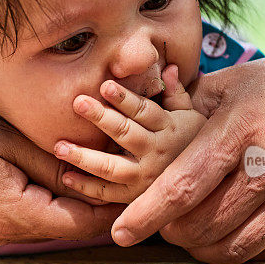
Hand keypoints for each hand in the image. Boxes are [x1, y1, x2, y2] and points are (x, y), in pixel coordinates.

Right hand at [0, 0, 122, 247]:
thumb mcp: (10, 140)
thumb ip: (55, 164)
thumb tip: (97, 175)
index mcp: (12, 214)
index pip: (81, 222)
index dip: (112, 204)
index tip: (136, 184)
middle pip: (64, 228)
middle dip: (94, 204)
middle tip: (122, 176)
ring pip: (44, 225)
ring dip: (68, 204)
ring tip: (93, 172)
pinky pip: (22, 220)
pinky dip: (43, 204)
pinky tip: (54, 178)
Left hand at [53, 65, 205, 203]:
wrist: (204, 182)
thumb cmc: (191, 140)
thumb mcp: (191, 115)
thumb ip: (176, 92)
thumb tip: (168, 67)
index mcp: (169, 128)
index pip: (145, 111)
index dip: (125, 98)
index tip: (105, 85)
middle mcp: (157, 153)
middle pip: (126, 134)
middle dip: (101, 117)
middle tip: (78, 102)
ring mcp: (146, 177)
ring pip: (112, 167)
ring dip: (84, 157)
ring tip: (59, 146)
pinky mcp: (135, 196)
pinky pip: (108, 193)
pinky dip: (87, 187)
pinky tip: (66, 176)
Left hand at [110, 44, 264, 262]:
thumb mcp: (225, 85)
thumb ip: (179, 114)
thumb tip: (130, 134)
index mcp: (240, 130)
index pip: (183, 186)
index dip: (147, 215)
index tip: (121, 234)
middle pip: (203, 225)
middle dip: (172, 233)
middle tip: (166, 225)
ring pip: (234, 247)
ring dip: (202, 249)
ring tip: (192, 234)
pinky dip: (240, 249)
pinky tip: (230, 233)